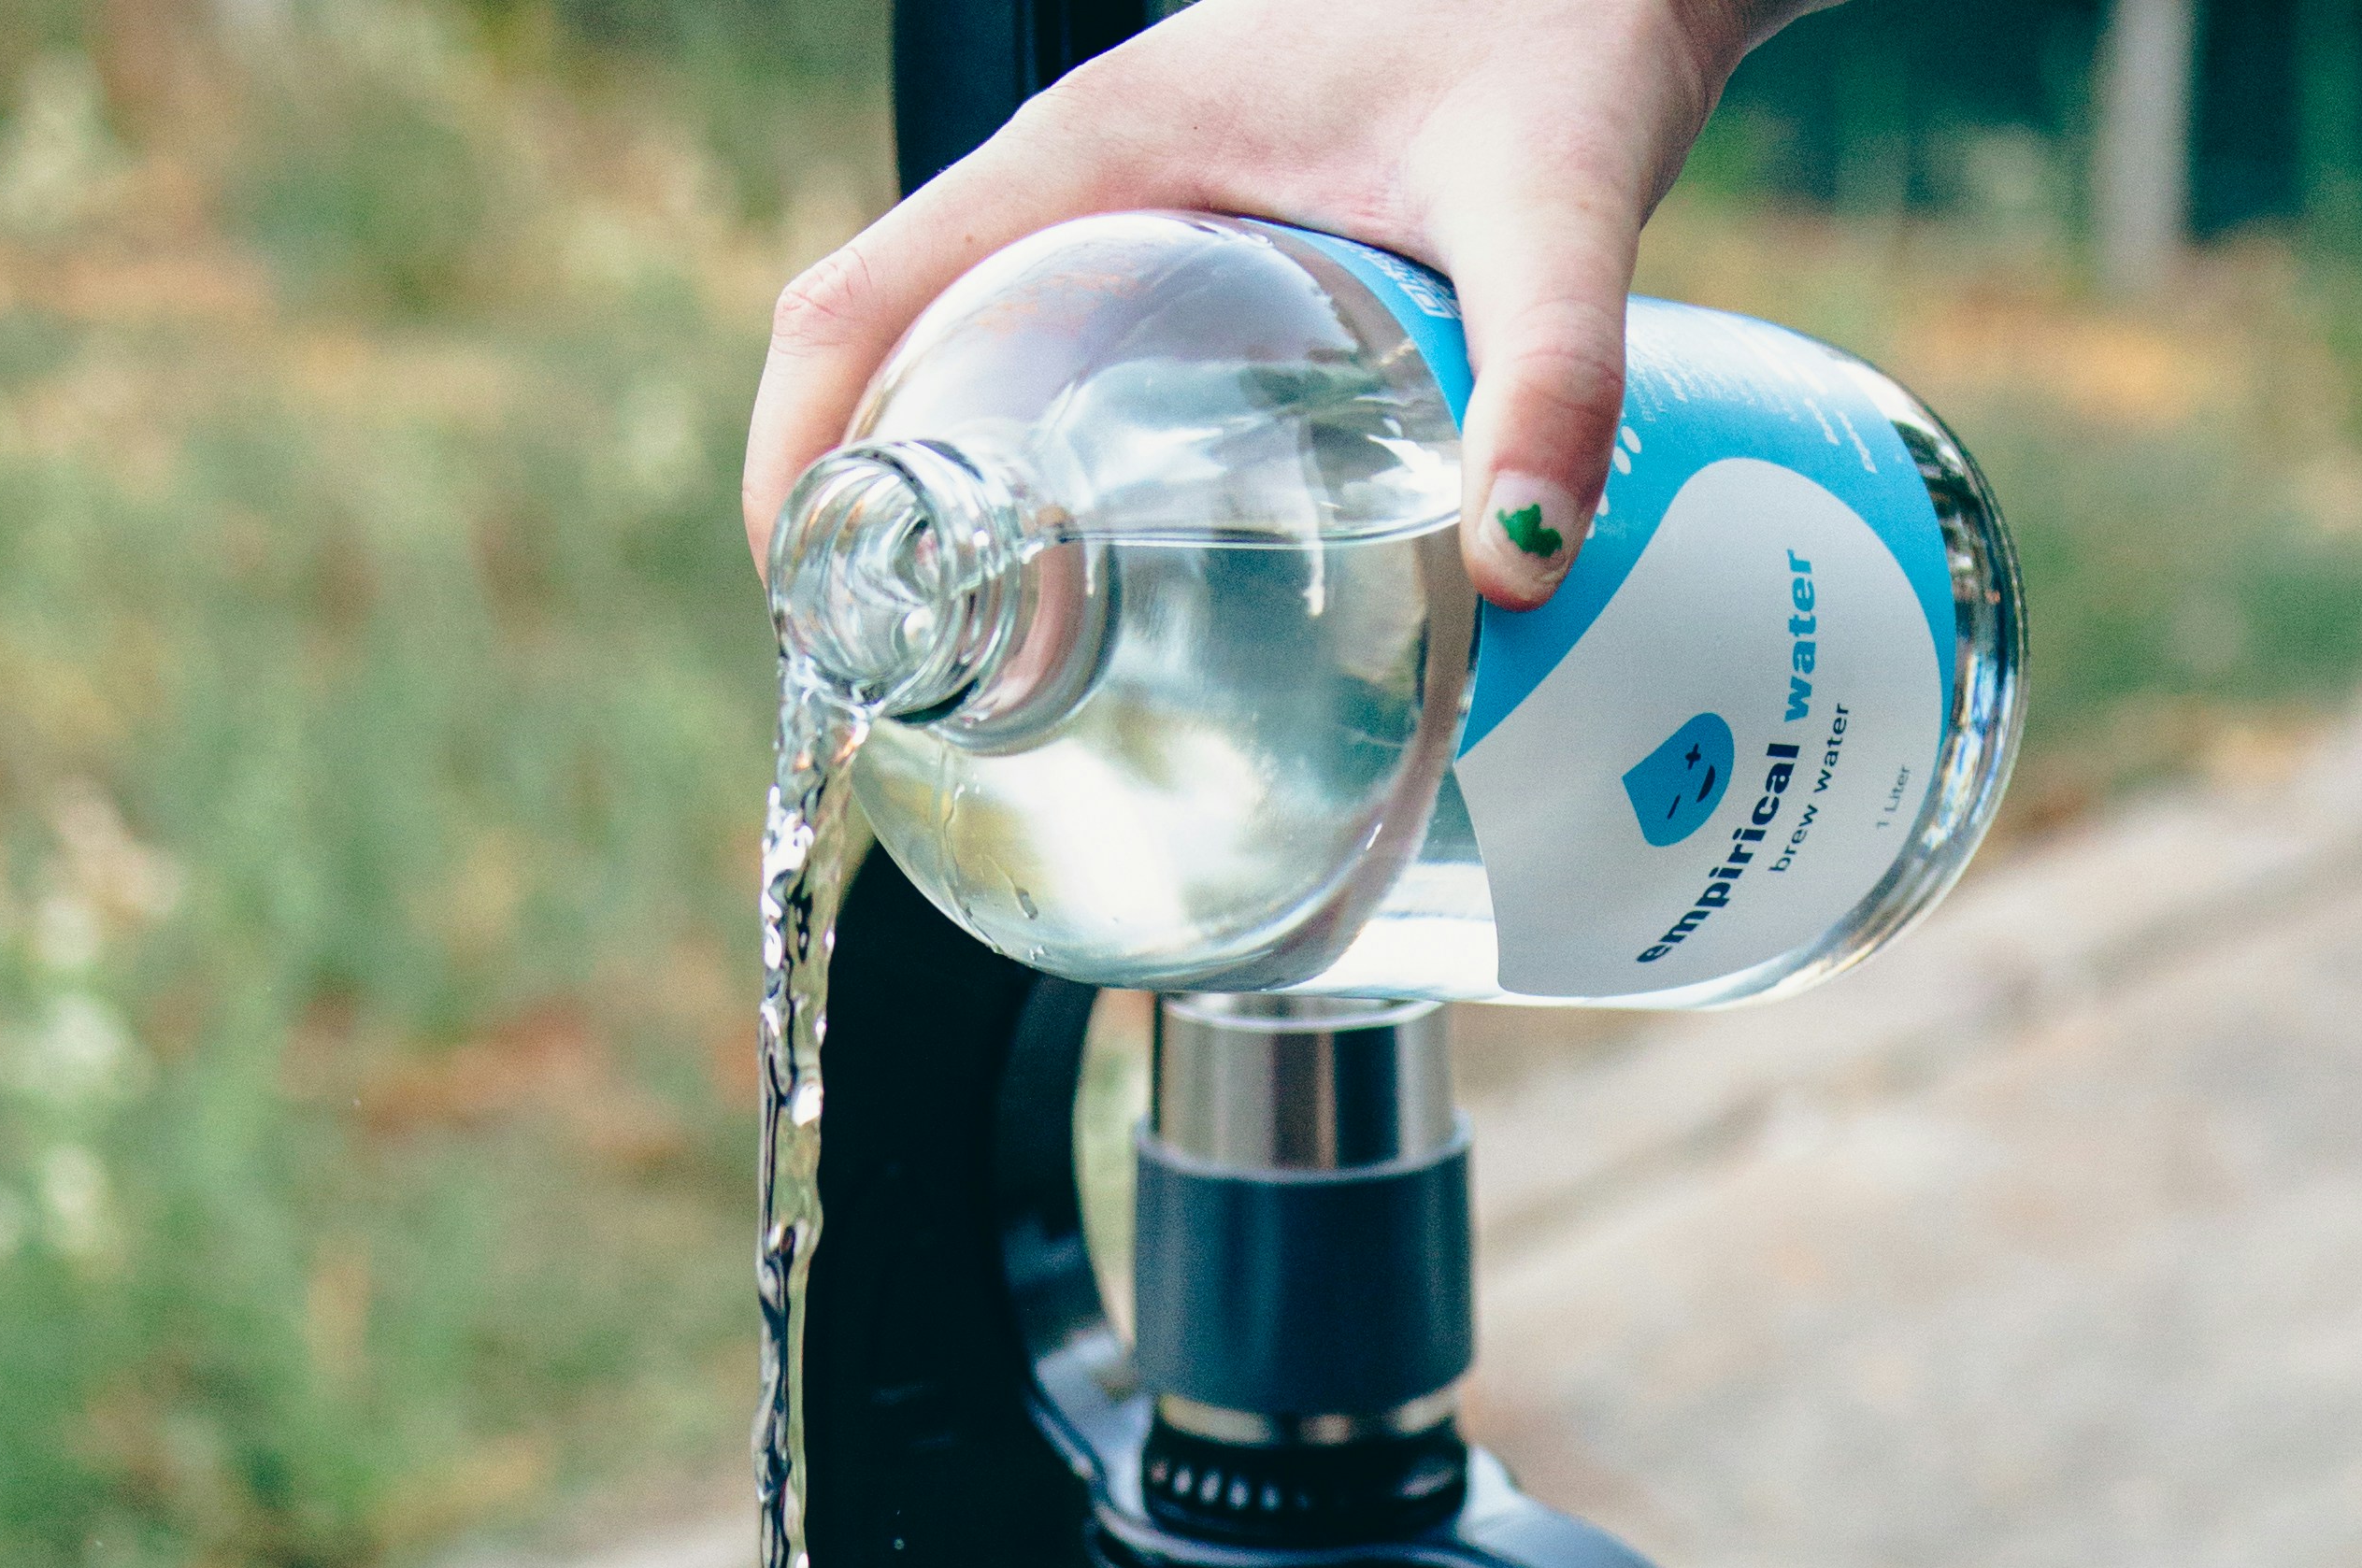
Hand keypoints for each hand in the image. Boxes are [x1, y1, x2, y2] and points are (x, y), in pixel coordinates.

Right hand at [742, 0, 1840, 610]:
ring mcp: (1136, 234)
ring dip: (952, 535)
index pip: (856, 301)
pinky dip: (1044, 505)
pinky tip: (1111, 620)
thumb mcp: (1556, 191)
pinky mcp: (1197, 280)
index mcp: (1099, 154)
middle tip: (917, 706)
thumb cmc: (1566, 22)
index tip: (805, 609)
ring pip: (971, 386)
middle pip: (891, 368)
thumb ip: (1556, 367)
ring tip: (998, 698)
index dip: (796, 459)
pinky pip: (1061, 386)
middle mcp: (1089, 194)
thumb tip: (1520, 563)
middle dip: (870, 541)